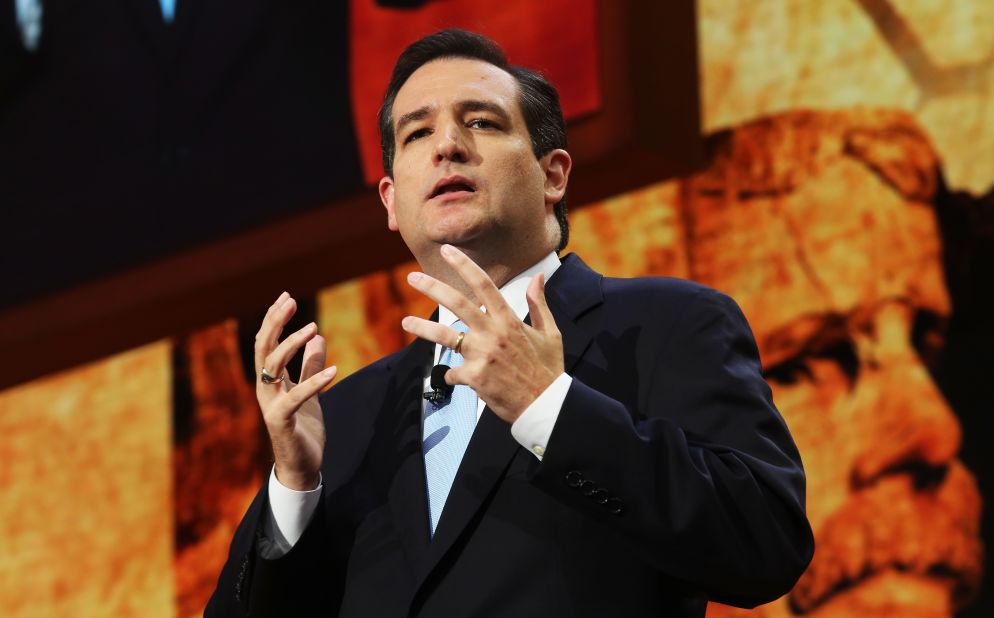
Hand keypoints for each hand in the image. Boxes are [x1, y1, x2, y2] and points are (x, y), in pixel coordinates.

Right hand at [254, 291, 337, 489]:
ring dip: (292, 345)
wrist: (301, 466)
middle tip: (290, 301)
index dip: (274, 319)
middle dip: (275, 322)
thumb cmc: (303, 428)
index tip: (285, 296)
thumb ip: (310, 365)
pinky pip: (296, 397)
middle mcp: (265, 388)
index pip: (266, 342)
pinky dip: (314, 382)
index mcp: (270, 380)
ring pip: (272, 366)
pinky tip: (333, 370)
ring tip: (312, 328)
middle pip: (263, 348)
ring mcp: (271, 404)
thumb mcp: (311, 391)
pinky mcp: (282, 421)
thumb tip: (318, 337)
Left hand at [401, 245, 563, 423]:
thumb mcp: (550, 333)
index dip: (464, 265)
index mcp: (509, 320)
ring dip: (422, 327)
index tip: (447, 251)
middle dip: (432, 287)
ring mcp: (483, 355)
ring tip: (405, 321)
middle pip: (457, 303)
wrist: (546, 406)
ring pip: (444, 336)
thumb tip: (538, 277)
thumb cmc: (547, 370)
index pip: (484, 284)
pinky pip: (453, 372)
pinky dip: (452, 375)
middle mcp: (493, 333)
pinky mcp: (475, 377)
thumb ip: (538, 303)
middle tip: (412, 278)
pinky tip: (456, 378)